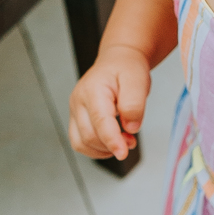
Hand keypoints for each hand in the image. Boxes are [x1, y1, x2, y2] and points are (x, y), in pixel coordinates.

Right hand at [68, 44, 150, 159]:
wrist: (118, 61)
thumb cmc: (127, 68)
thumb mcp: (138, 80)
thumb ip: (134, 104)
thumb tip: (130, 128)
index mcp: (93, 89)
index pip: (99, 121)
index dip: (112, 140)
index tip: (123, 154)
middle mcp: (79, 100)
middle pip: (89, 135)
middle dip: (111, 145)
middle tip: (131, 140)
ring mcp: (75, 110)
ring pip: (81, 143)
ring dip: (103, 150)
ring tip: (123, 141)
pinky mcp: (77, 118)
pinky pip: (80, 142)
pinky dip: (96, 148)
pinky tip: (112, 141)